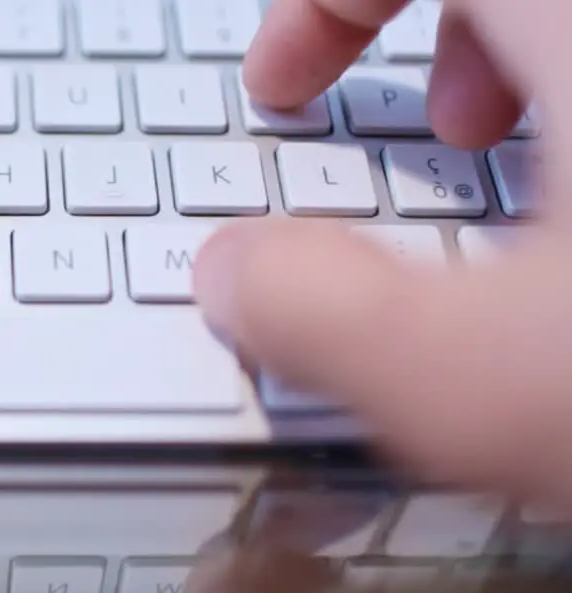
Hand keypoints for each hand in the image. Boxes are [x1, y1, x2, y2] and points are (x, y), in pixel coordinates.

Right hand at [193, 1, 571, 502]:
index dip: (313, 4)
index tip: (274, 94)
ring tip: (479, 168)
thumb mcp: (486, 377)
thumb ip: (323, 316)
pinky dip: (565, 128)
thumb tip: (232, 279)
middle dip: (408, 27)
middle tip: (363, 116)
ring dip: (507, 70)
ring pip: (562, 22)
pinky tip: (560, 244)